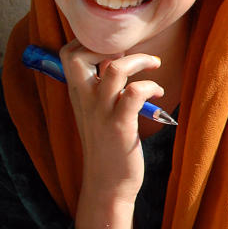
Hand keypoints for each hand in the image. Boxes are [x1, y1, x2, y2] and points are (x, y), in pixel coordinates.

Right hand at [59, 40, 163, 207]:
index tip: (112, 51)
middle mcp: (85, 100)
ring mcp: (102, 112)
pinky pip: (135, 93)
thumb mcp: (95, 113)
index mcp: (77, 94)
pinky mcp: (121, 126)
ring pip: (115, 69)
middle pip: (78, 55)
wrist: (107, 185)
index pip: (69, 54)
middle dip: (106, 45)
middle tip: (126, 55)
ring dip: (139, 60)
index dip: (90, 43)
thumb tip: (113, 63)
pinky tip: (158, 94)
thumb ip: (100, 88)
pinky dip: (151, 86)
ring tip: (154, 65)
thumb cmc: (106, 146)